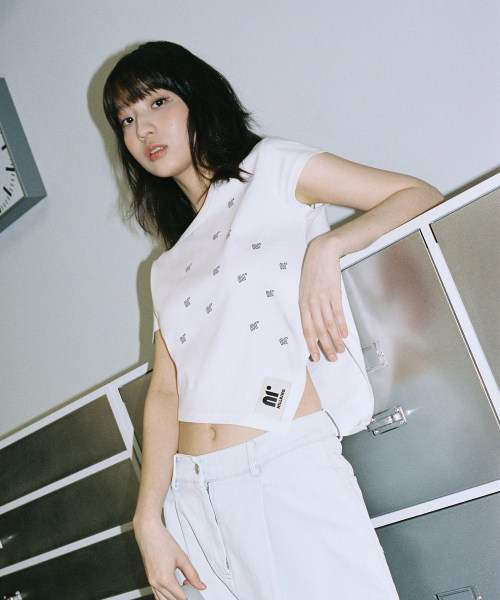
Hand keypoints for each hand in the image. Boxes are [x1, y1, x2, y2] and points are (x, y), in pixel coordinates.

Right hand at [134, 516, 206, 599]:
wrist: (149, 533)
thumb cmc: (162, 541)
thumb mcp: (182, 557)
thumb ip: (193, 574)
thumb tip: (200, 585)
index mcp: (165, 579)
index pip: (180, 597)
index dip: (190, 596)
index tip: (196, 594)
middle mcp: (156, 583)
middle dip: (183, 596)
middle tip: (192, 588)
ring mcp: (151, 582)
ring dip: (174, 597)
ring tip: (184, 587)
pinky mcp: (149, 579)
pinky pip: (157, 594)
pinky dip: (166, 595)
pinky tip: (173, 589)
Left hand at [299, 232, 347, 361]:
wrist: (323, 252)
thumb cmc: (314, 270)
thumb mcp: (307, 288)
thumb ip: (310, 304)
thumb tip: (316, 322)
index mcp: (302, 302)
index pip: (306, 328)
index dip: (311, 344)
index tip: (315, 357)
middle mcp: (311, 302)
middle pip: (318, 329)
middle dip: (325, 346)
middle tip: (332, 359)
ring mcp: (322, 297)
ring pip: (329, 323)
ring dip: (335, 339)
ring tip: (340, 350)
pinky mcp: (333, 292)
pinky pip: (337, 312)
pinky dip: (341, 324)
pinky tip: (344, 334)